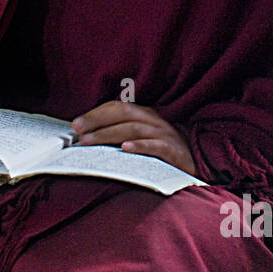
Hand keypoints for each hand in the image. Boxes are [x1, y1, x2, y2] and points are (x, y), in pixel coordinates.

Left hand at [71, 101, 198, 177]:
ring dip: (109, 134)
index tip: (74, 125)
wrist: (198, 164)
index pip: (116, 107)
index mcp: (144, 114)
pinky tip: (125, 149)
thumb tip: (88, 138)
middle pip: (123, 114)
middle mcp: (154, 120)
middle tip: (77, 133)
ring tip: (90, 142)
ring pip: (134, 129)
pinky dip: (140, 146)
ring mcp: (164, 134)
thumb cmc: (164, 152)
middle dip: (97, 122)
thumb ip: (120, 134)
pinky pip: (156, 146)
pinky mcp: (174, 151)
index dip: (95, 114)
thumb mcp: (142, 138)